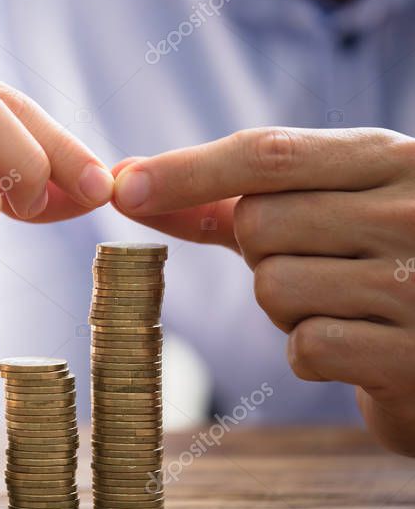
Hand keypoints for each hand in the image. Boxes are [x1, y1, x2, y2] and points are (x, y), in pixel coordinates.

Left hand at [110, 127, 414, 454]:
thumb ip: (228, 199)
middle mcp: (412, 210)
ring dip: (287, 309)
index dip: (186, 170)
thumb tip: (128, 182)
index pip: (267, 153)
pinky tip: (357, 346)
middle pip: (258, 223)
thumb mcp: (322, 211)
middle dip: (258, 253)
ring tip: (341, 306)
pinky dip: (313, 354)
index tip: (123, 188)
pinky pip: (307, 347)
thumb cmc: (370, 268)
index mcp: (390, 159)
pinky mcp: (411, 356)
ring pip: (273, 287)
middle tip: (314, 267)